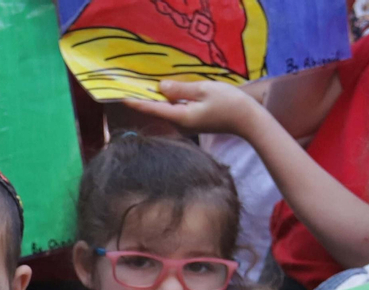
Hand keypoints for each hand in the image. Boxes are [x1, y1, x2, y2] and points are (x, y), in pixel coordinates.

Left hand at [119, 79, 264, 137]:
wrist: (248, 120)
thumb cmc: (229, 103)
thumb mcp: (204, 90)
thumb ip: (180, 89)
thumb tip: (161, 88)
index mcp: (180, 117)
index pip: (153, 109)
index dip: (136, 102)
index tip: (120, 96)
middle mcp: (180, 124)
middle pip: (158, 110)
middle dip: (145, 98)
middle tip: (130, 85)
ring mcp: (186, 125)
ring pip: (167, 110)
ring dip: (157, 99)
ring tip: (143, 86)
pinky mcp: (193, 122)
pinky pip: (176, 110)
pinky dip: (170, 101)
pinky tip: (166, 91)